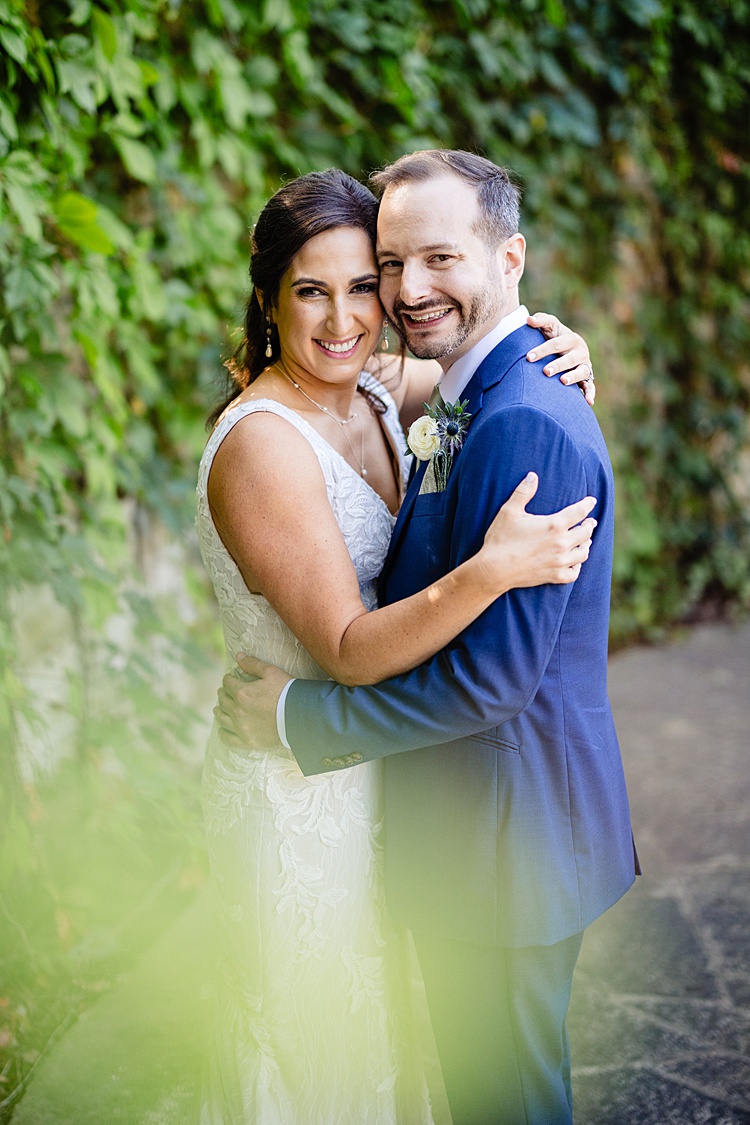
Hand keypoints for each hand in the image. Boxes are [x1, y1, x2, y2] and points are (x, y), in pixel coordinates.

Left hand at [213, 653, 291, 752]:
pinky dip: (223, 733)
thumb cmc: (287, 692)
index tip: (229, 678)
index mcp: (242, 693)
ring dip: (220, 711)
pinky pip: (228, 738)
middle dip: (223, 694)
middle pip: (223, 700)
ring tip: (219, 709)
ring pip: (222, 719)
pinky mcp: (247, 741)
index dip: (228, 679)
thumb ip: (252, 664)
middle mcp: (238, 711)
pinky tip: (223, 729)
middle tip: (224, 692)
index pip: (227, 684)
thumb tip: (238, 656)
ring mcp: (241, 728)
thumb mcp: (271, 672)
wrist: (300, 717)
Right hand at [479, 472, 596, 590]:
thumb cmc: (501, 539)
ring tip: (586, 541)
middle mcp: (561, 543)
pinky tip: (575, 562)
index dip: (588, 504)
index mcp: (553, 525)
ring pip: (583, 553)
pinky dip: (577, 567)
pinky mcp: (554, 576)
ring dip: (586, 545)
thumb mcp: (509, 511)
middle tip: (590, 522)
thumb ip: (523, 492)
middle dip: (589, 525)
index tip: (592, 501)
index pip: (579, 511)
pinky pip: (574, 573)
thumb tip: (532, 475)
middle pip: (585, 532)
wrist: (494, 570)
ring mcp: (559, 561)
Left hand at [526, 312, 595, 405]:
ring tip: (563, 381)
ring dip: (573, 377)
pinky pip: (590, 386)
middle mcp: (580, 351)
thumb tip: (528, 320)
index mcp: (570, 338)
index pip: (555, 344)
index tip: (528, 357)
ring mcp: (585, 365)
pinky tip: (588, 402)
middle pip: (569, 358)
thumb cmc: (555, 336)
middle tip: (545, 372)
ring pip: (582, 371)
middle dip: (558, 365)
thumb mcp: (550, 326)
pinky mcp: (588, 378)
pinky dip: (590, 393)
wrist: (569, 348)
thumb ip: (541, 320)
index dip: (542, 350)